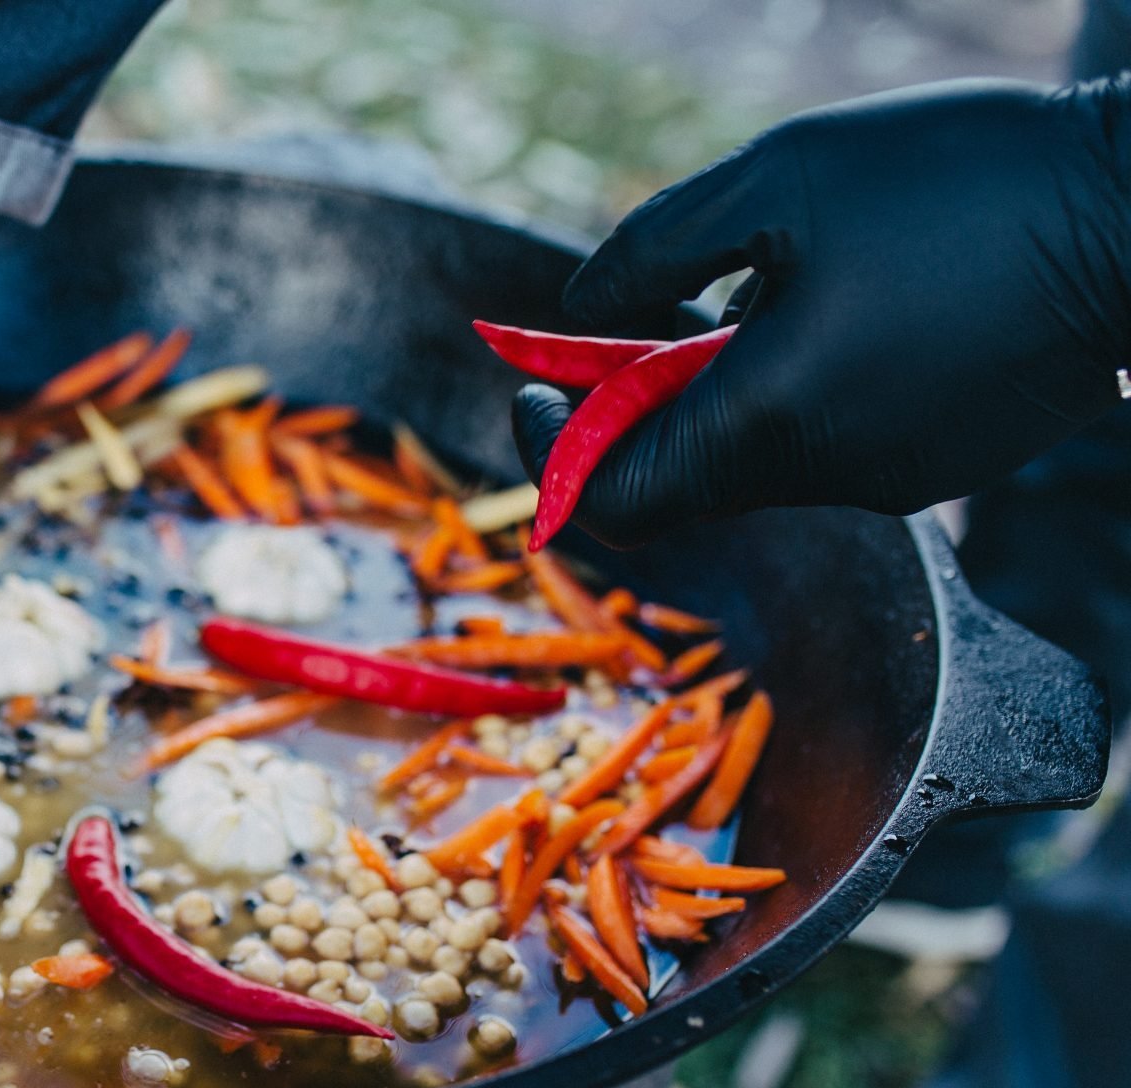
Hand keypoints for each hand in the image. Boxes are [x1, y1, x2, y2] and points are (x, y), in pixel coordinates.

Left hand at [513, 78, 1130, 546]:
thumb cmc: (962, 178)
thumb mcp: (776, 182)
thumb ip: (650, 252)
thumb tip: (575, 316)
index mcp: (770, 423)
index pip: (611, 503)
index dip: (550, 454)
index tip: (532, 383)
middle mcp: (826, 477)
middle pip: (673, 480)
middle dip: (624, 405)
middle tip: (620, 320)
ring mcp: (891, 478)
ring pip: (749, 458)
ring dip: (709, 390)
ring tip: (741, 290)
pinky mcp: (939, 458)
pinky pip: (823, 442)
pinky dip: (786, 391)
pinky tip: (827, 304)